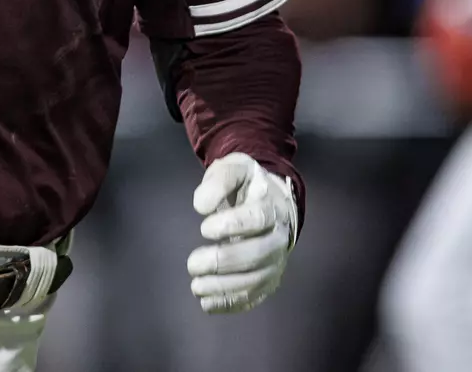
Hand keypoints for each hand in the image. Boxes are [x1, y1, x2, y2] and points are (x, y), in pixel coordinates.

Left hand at [185, 153, 296, 313]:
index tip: (204, 228)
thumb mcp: (235, 169)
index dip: (231, 226)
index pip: (257, 219)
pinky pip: (253, 296)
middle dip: (222, 261)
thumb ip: (218, 181)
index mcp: (272, 207)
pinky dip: (230, 303)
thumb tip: (201, 205)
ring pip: (255, 280)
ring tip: (196, 285)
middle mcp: (279, 237)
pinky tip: (207, 302)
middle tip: (193, 263)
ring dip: (224, 287)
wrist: (272, 202)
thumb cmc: (248, 185)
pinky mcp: (269, 280)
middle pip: (256, 255)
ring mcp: (276, 262)